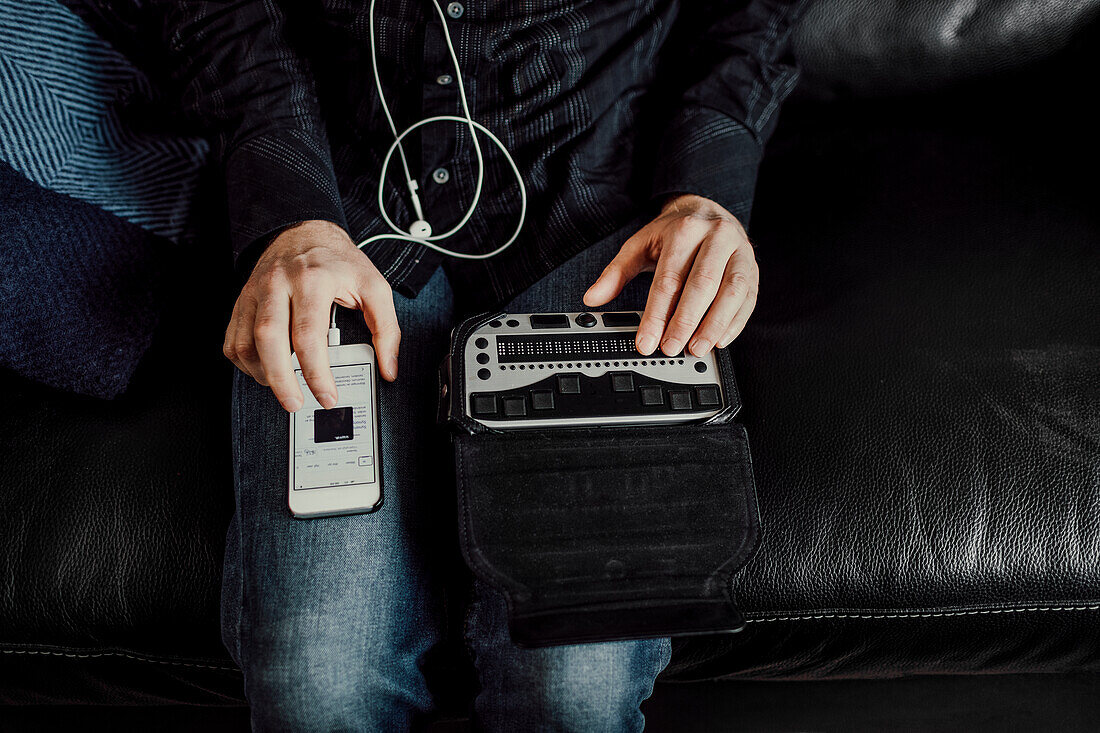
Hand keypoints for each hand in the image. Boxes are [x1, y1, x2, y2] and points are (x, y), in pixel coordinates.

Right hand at [222, 220, 400, 411]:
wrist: (304, 231)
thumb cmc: (338, 262)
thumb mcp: (374, 287)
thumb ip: (386, 328)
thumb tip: (389, 367)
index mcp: (314, 280)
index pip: (309, 336)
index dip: (317, 374)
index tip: (327, 396)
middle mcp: (279, 284)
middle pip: (270, 340)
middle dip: (281, 380)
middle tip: (296, 403)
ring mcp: (256, 291)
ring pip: (246, 341)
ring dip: (262, 373)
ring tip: (284, 387)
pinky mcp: (242, 300)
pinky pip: (233, 338)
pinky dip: (245, 362)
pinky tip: (265, 369)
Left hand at [584, 194, 757, 356]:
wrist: (707, 211)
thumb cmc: (674, 233)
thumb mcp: (640, 245)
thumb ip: (616, 273)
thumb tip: (592, 298)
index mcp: (685, 230)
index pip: (668, 278)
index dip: (657, 314)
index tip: (646, 341)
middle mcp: (716, 237)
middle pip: (702, 284)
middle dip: (685, 321)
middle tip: (671, 348)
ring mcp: (739, 252)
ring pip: (731, 291)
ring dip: (714, 325)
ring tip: (697, 348)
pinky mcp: (753, 269)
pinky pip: (749, 298)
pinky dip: (735, 323)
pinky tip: (721, 340)